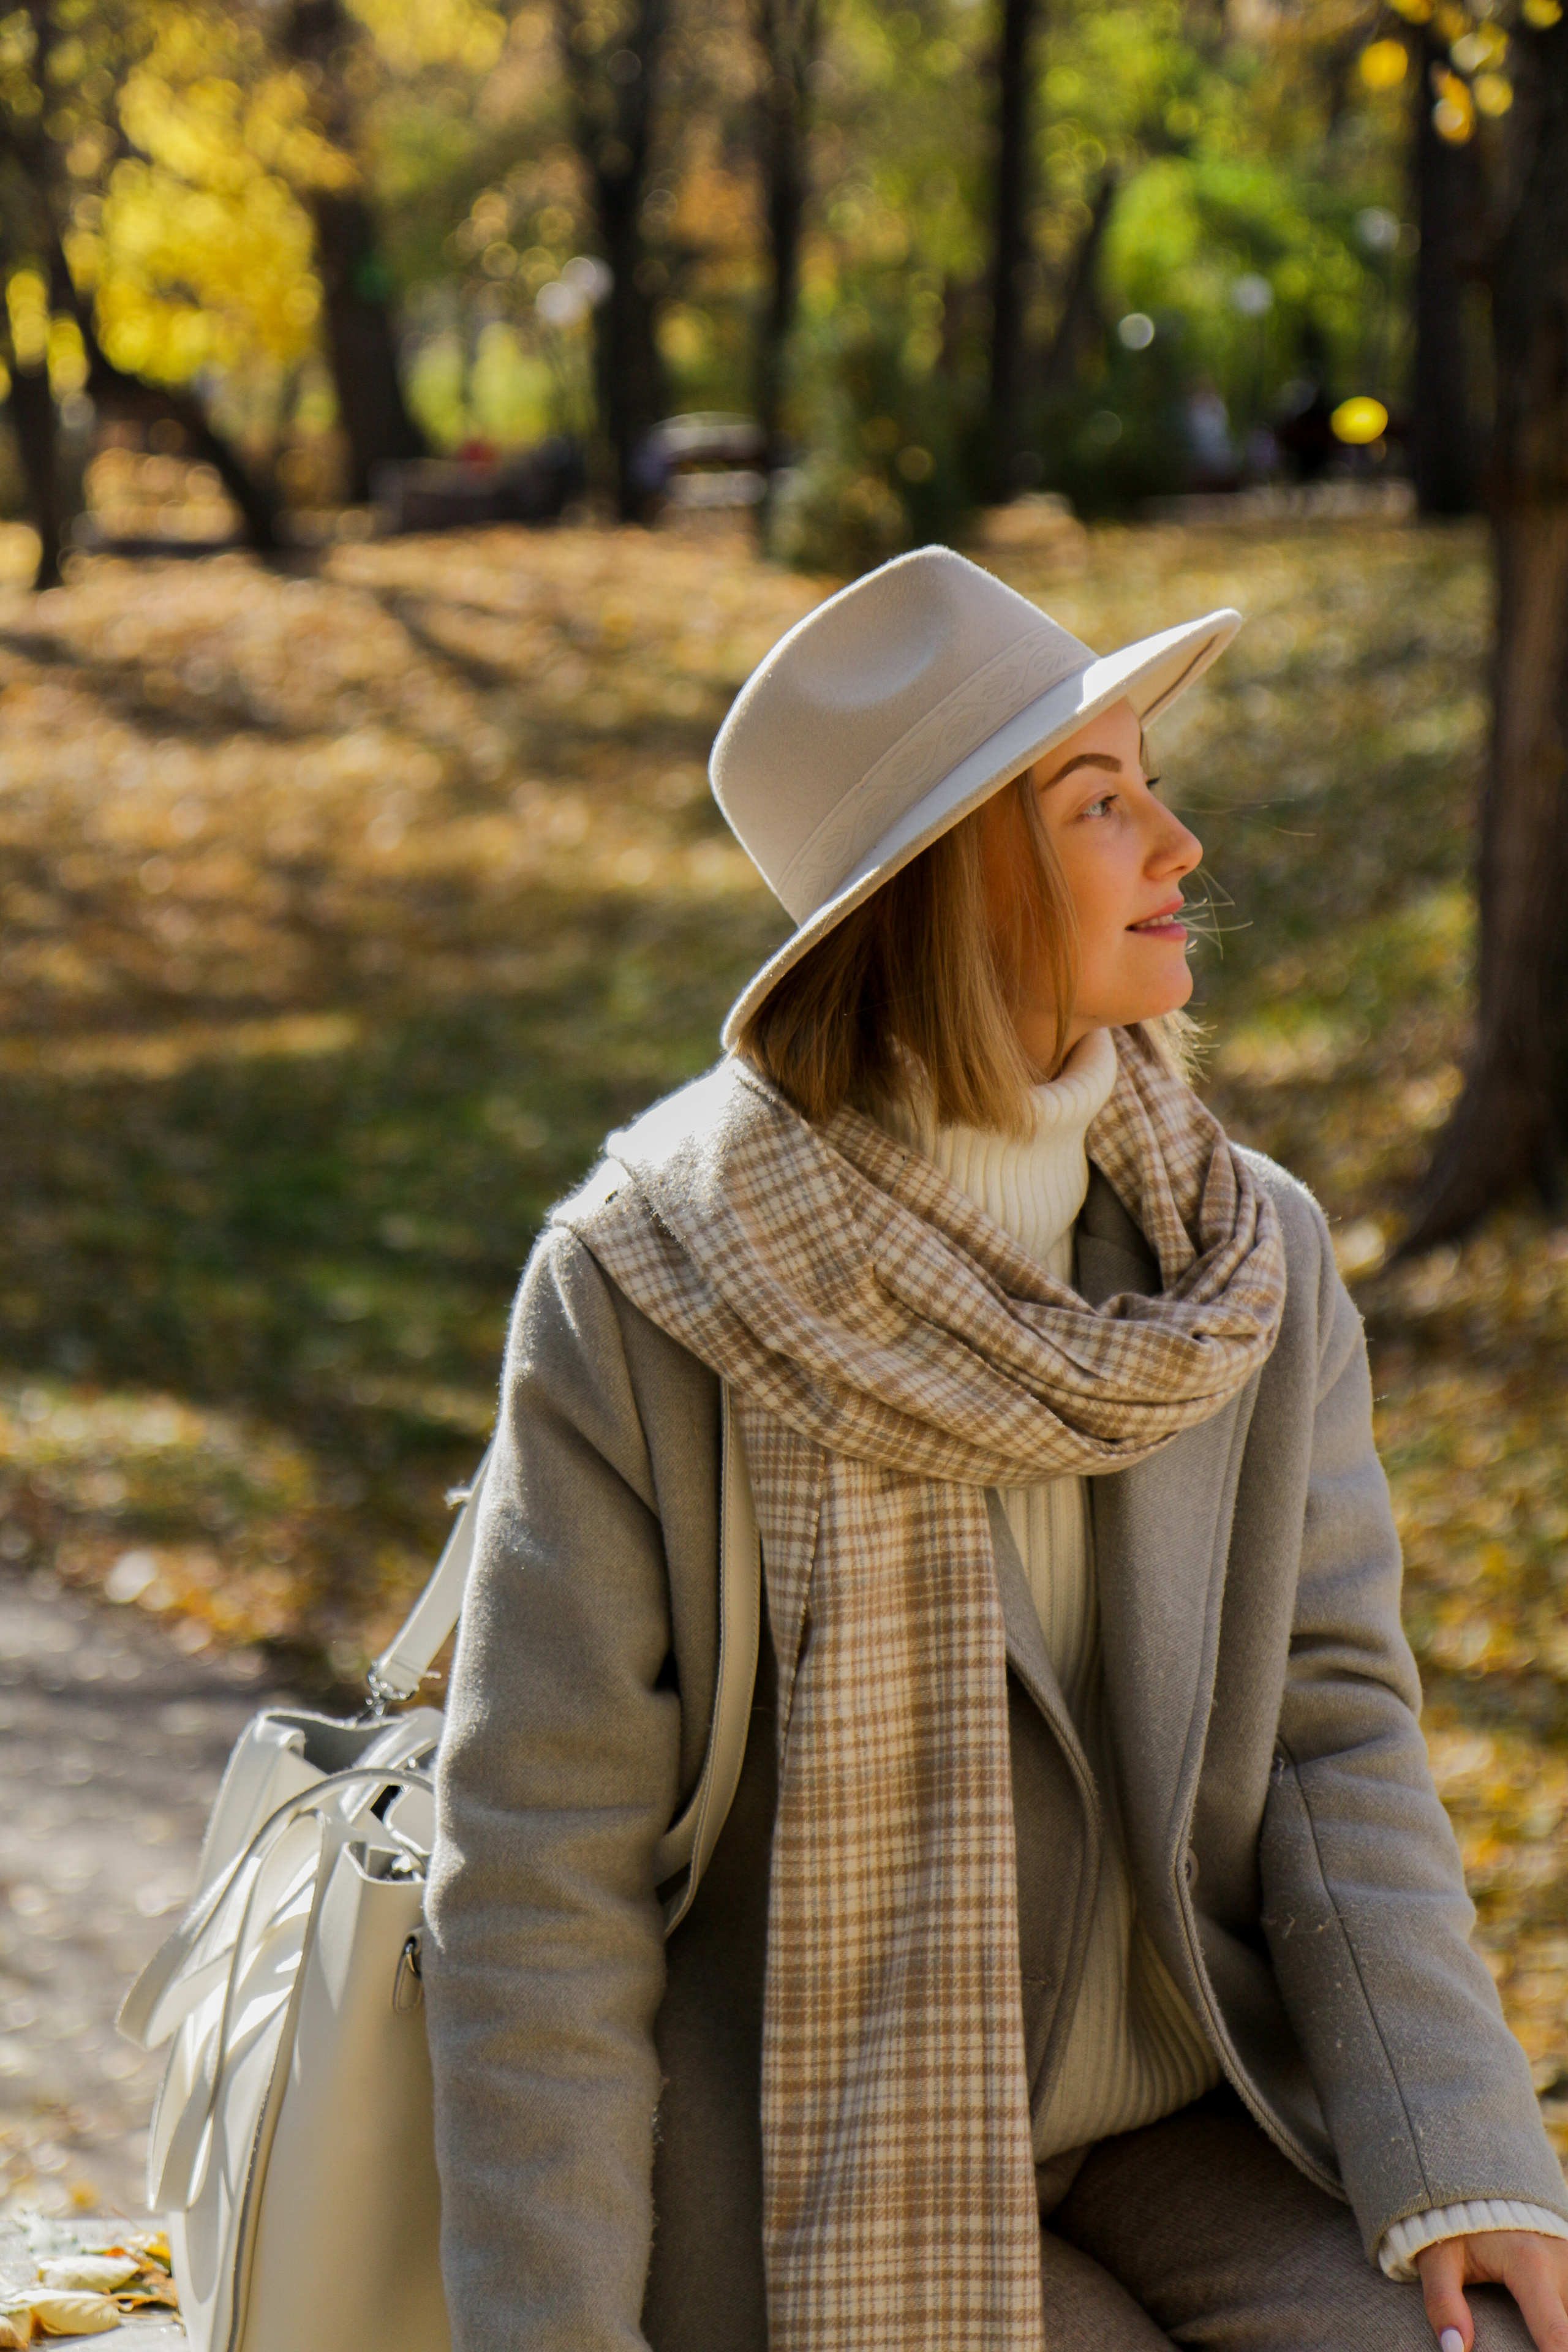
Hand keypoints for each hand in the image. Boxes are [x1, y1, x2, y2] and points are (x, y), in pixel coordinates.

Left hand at [1417, 2230, 1567, 2351]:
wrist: (1485, 2190)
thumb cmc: (1459, 2228)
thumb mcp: (1439, 2258)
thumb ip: (1444, 2302)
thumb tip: (1454, 2350)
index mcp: (1530, 2263)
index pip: (1556, 2334)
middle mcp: (1563, 2265)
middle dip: (1555, 2347)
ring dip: (1557, 2335)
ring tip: (1531, 2338)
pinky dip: (1559, 2325)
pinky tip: (1542, 2330)